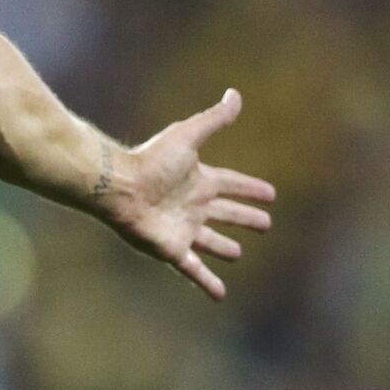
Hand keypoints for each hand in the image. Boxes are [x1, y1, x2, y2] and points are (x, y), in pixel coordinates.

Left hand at [105, 89, 274, 300]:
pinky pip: (194, 269)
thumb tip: (234, 94)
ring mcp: (183, 228)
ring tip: (237, 253)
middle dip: (245, 217)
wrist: (119, 185)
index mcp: (199, 180)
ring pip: (211, 241)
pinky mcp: (172, 249)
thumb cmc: (152, 159)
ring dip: (224, 248)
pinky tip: (220, 295)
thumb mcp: (188, 136)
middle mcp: (193, 205)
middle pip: (226, 213)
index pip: (233, 184)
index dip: (251, 188)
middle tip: (266, 223)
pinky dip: (208, 282)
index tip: (271, 193)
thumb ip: (213, 119)